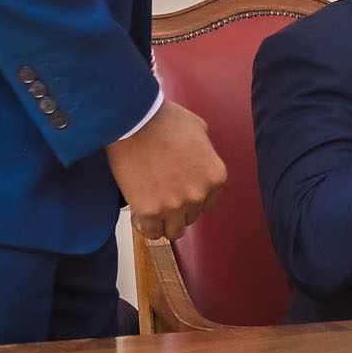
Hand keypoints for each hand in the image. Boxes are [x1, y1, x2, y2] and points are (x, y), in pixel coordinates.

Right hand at [105, 99, 226, 242]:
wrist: (135, 121)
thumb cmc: (165, 120)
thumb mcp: (200, 129)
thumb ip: (205, 149)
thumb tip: (200, 155)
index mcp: (215, 177)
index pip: (207, 203)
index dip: (191, 198)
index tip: (178, 192)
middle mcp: (199, 195)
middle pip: (190, 217)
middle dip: (178, 209)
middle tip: (162, 197)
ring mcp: (175, 205)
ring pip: (173, 231)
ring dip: (164, 222)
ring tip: (152, 211)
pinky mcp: (149, 211)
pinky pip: (151, 232)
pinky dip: (146, 227)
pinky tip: (139, 216)